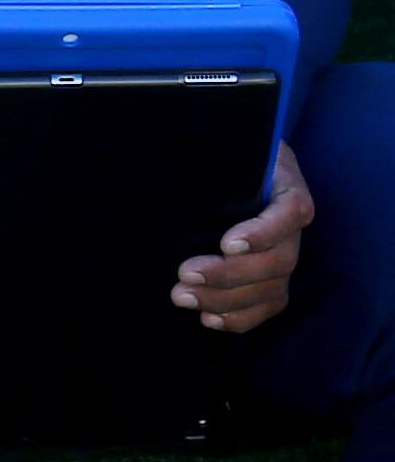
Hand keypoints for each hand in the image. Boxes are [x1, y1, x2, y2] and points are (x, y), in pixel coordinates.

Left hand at [172, 141, 312, 333]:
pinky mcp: (273, 275)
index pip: (289, 212)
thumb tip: (170, 151)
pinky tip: (208, 319)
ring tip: (183, 297)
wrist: (231, 162)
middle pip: (279, 259)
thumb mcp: (221, 143)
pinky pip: (269, 305)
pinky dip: (240, 318)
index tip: (227, 243)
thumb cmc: (223, 152)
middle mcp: (291, 224)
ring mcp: (285, 251)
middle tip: (185, 275)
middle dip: (230, 274)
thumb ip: (206, 150)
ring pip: (272, 287)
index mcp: (285, 186)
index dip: (263, 233)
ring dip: (227, 300)